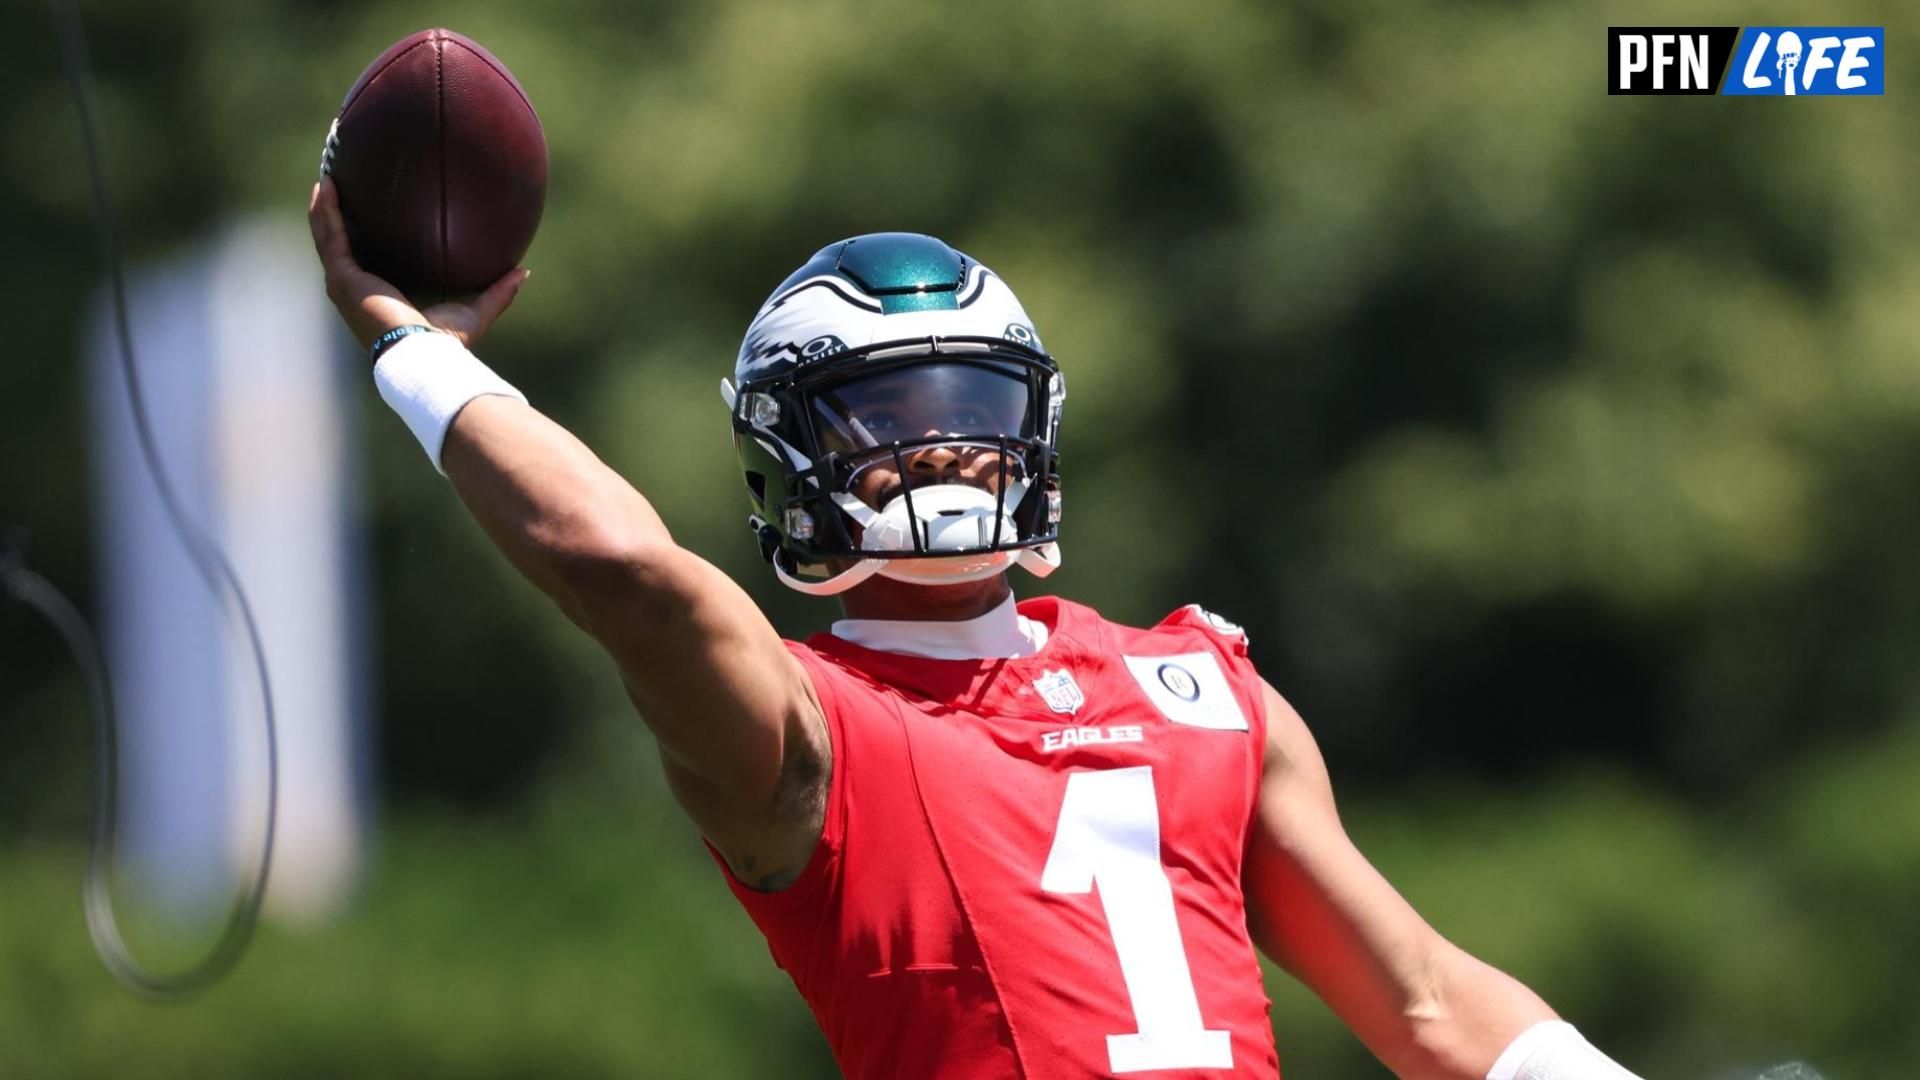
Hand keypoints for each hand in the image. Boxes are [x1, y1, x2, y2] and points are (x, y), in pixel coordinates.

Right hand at [307, 176, 529, 355]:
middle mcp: (357, 291)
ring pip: (328, 237)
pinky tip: (327, 185)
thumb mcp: (475, 312)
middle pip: (340, 246)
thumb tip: (523, 272)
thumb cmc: (445, 344)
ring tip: (328, 175)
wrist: (423, 356)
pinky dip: (326, 211)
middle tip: (339, 185)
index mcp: (379, 298)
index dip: (362, 238)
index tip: (367, 212)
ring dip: (325, 206)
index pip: (365, 262)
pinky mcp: (342, 278)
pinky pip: (330, 236)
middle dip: (336, 216)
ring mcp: (345, 285)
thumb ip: (497, 293)